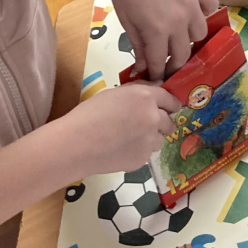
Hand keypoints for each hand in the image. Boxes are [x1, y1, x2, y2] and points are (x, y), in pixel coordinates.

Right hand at [57, 81, 179, 176]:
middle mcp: (153, 118)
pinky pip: (146, 153)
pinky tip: (120, 150)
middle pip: (169, 122)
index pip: (169, 99)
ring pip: (159, 139)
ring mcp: (149, 140)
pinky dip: (138, 151)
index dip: (171, 104)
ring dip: (150, 138)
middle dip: (161, 123)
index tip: (171, 107)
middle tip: (145, 125)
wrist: (76, 144)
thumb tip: (154, 88)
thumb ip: (138, 91)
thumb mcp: (114, 93)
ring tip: (128, 139)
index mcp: (146, 98)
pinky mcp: (142, 159)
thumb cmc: (89, 114)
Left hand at [106, 0, 219, 80]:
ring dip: (189, 39)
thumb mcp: (127, 21)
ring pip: (200, 34)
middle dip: (175, 63)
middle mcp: (179, 20)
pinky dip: (206, 13)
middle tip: (168, 63)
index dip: (158, 73)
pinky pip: (212, 7)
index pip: (161, 63)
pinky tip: (195, 13)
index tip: (156, 77)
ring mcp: (192, 3)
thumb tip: (146, 69)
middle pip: (184, 53)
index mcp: (157, 31)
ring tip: (180, 35)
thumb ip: (139, 46)